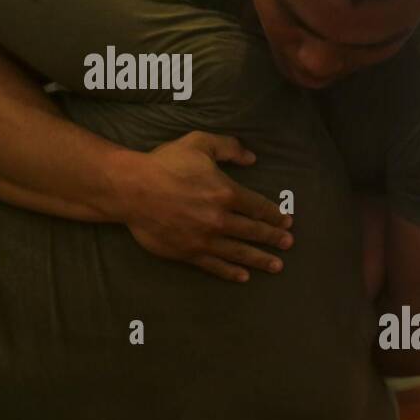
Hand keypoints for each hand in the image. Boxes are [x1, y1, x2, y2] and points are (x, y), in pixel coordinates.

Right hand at [113, 132, 293, 282]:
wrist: (131, 189)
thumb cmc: (164, 163)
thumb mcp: (198, 143)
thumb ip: (228, 147)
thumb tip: (251, 157)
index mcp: (225, 192)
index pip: (258, 206)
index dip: (274, 215)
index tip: (286, 222)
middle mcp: (219, 219)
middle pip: (253, 231)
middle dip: (273, 238)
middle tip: (288, 244)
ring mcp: (204, 239)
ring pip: (239, 252)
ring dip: (260, 259)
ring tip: (276, 266)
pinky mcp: (188, 252)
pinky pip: (215, 265)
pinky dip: (231, 272)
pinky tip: (244, 276)